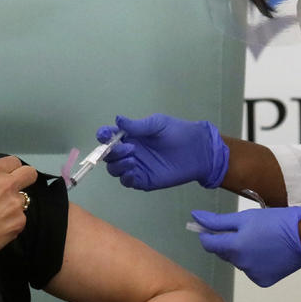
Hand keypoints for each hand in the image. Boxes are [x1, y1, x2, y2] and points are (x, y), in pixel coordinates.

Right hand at [0, 156, 37, 264]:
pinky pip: (20, 218)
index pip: (14, 161)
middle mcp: (7, 184)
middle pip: (30, 173)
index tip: (6, 177)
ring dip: (13, 205)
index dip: (10, 170)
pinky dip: (11, 222)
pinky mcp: (20, 222)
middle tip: (13, 189)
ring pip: (23, 199)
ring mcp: (16, 203)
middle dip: (25, 179)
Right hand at [96, 114, 228, 190]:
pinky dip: (125, 177)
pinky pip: (127, 181)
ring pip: (115, 169)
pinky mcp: (143, 180)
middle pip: (108, 156)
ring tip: (133, 159)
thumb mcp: (157, 124)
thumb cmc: (178, 132)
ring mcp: (135, 167)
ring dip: (118, 165)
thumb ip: (137, 125)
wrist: (197, 150)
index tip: (105, 135)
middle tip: (128, 148)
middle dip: (111, 152)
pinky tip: (132, 171)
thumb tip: (117, 120)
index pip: (108, 137)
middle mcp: (129, 152)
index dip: (103, 136)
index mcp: (130, 136)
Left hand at [192, 206, 300, 286]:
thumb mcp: (246, 217)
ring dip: (241, 253)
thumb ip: (218, 221)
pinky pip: (251, 270)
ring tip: (259, 240)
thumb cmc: (275, 221)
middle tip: (243, 230)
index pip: (209, 244)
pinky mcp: (264, 281)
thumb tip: (195, 217)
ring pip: (238, 262)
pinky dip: (254, 263)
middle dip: (227, 242)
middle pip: (224, 253)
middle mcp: (241, 264)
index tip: (209, 227)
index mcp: (235, 247)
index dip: (206, 235)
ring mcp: (252, 274)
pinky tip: (266, 253)